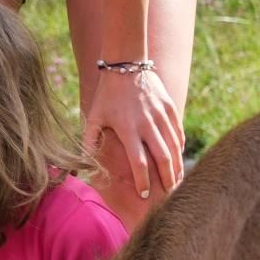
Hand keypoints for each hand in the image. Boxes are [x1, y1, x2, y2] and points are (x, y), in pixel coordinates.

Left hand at [83, 67, 184, 202]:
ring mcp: (161, 115)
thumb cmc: (106, 94)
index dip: (142, 180)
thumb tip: (79, 164)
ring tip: (178, 181)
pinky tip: (179, 158)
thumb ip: (88, 140)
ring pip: (175, 146)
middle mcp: (147, 123)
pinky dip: (180, 146)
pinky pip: (178, 132)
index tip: (145, 194)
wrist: (125, 65)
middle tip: (170, 195)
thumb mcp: (93, 116)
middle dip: (168, 178)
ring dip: (177, 166)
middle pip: (163, 157)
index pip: (139, 161)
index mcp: (128, 128)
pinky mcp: (170, 107)